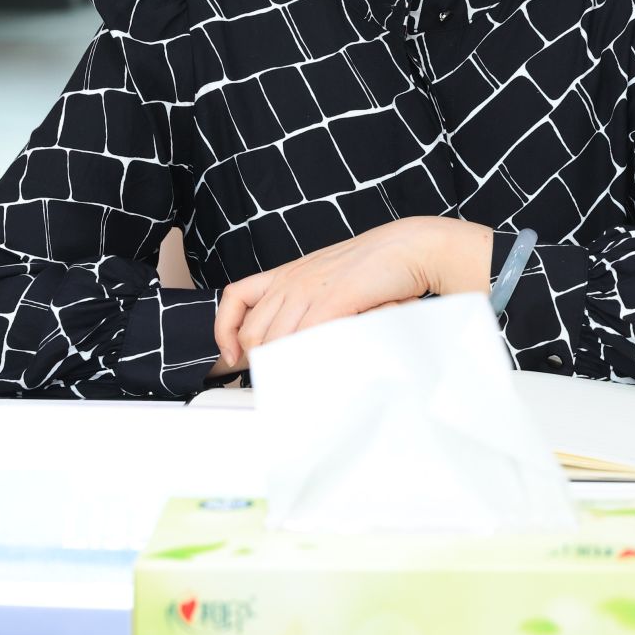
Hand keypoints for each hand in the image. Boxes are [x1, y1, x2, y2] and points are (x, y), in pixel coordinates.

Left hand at [212, 217, 492, 363]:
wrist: (409, 247)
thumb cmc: (376, 267)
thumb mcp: (329, 281)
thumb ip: (308, 306)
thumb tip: (295, 345)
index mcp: (288, 272)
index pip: (235, 298)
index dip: (225, 331)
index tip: (230, 358)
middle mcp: (292, 279)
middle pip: (252, 331)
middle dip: (255, 362)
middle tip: (271, 383)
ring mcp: (310, 288)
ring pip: (275, 340)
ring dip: (280, 367)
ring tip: (292, 387)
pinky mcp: (333, 299)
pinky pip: (305, 337)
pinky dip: (303, 360)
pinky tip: (311, 373)